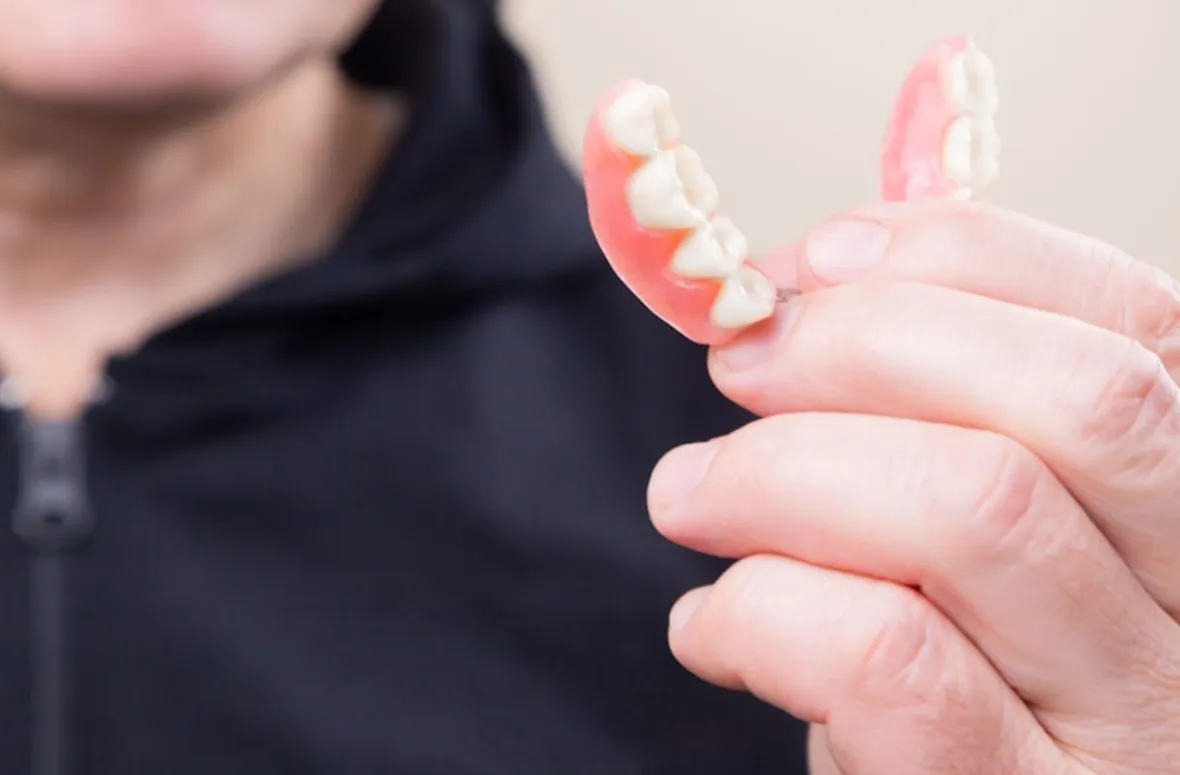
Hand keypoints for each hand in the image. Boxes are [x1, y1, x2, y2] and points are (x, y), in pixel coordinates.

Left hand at [646, 200, 1179, 773]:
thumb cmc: (940, 663)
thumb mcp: (960, 523)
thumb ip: (929, 404)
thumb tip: (812, 275)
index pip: (1130, 319)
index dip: (955, 255)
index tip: (808, 266)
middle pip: (1078, 400)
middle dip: (866, 342)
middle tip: (739, 364)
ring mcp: (1129, 721)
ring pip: (971, 509)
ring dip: (776, 471)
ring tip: (687, 493)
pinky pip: (882, 658)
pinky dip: (756, 612)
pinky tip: (711, 630)